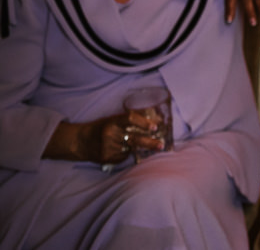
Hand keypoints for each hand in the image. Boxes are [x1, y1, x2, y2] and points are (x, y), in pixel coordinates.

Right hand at [46, 110, 161, 164]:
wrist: (80, 141)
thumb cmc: (102, 128)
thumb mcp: (113, 120)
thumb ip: (131, 120)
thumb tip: (156, 121)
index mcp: (112, 121)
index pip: (130, 119)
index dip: (143, 123)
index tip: (155, 127)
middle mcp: (110, 134)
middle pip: (135, 139)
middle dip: (150, 143)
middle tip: (161, 145)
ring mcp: (108, 148)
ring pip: (130, 149)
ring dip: (135, 148)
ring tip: (129, 144)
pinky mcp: (106, 158)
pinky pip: (123, 157)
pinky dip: (125, 154)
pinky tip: (117, 150)